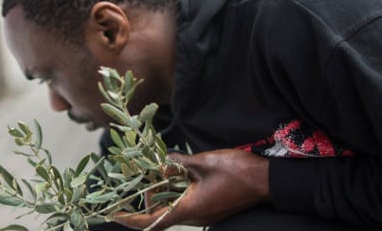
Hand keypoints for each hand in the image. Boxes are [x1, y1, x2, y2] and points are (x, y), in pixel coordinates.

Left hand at [112, 149, 269, 229]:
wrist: (268, 180)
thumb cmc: (237, 172)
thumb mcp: (204, 162)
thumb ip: (180, 163)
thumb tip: (164, 161)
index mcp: (189, 209)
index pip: (153, 221)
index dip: (132, 219)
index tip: (114, 214)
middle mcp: (194, 216)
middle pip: (161, 213)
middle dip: (149, 196)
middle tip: (142, 174)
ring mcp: (204, 213)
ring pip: (174, 206)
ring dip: (164, 192)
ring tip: (158, 171)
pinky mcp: (211, 207)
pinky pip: (186, 202)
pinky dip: (177, 190)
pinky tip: (176, 173)